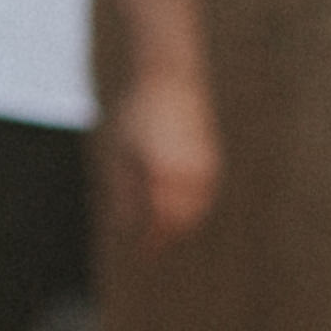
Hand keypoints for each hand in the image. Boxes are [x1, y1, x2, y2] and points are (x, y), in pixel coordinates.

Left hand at [111, 73, 220, 242]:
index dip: (149, 242)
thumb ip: (123, 193)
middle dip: (165, 236)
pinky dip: (191, 207)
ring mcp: (204, 168)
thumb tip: (123, 226)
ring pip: (195, 211)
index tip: (140, 253)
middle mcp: (188, 175)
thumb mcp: (119, 153)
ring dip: (180, 223)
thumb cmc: (137, 113)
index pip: (159, 224)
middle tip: (149, 245)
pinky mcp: (211, 160)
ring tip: (161, 228)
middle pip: (179, 222)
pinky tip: (177, 206)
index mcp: (162, 176)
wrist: (169, 78)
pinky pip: (204, 196)